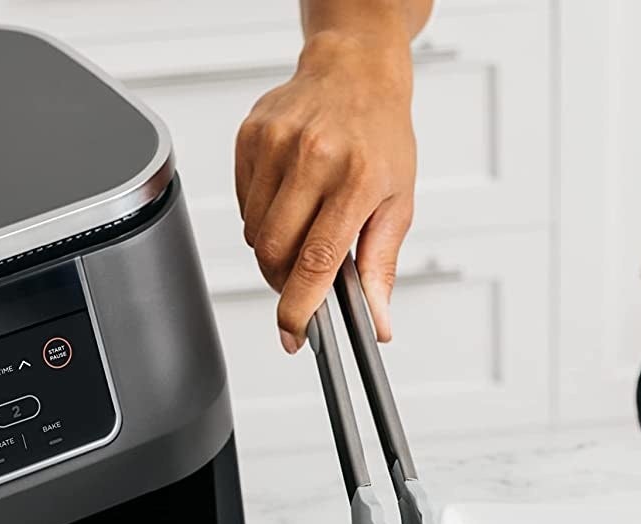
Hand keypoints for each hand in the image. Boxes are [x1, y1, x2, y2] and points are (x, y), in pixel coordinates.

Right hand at [235, 29, 416, 351]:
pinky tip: (286, 198)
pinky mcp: (251, 138)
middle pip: (275, 253)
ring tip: (301, 225)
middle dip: (284, 280)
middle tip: (303, 276)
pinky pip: (244, 206)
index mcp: (355, 178)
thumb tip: (378, 322)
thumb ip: (381, 268)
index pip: (316, 261)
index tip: (293, 334)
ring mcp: (276, 145)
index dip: (299, 307)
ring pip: (254, 234)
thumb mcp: (397, 202)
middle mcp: (313, 157)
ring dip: (272, 249)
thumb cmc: (380, 136)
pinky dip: (260, 217)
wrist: (355, 71)